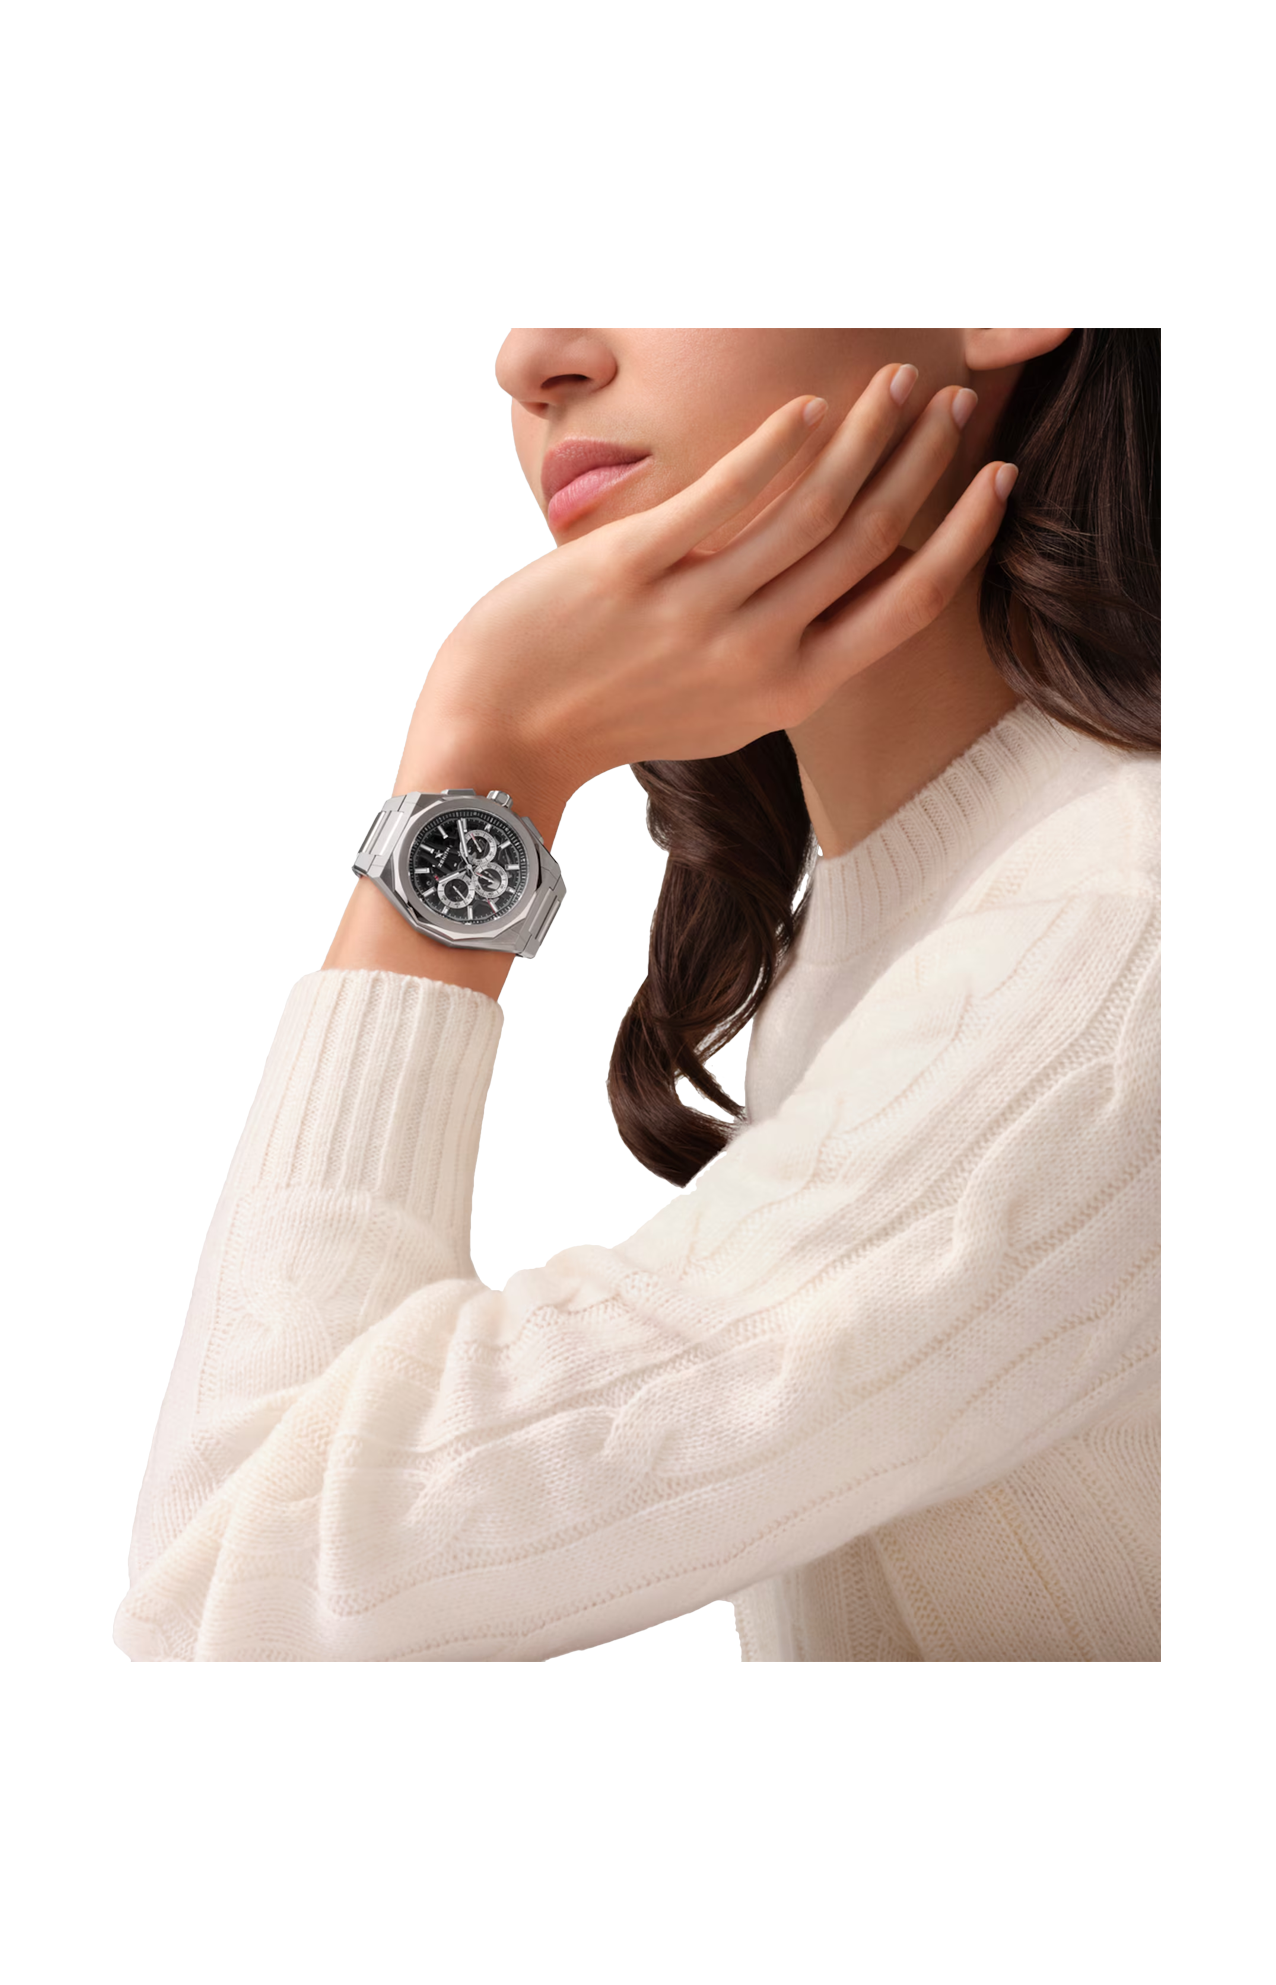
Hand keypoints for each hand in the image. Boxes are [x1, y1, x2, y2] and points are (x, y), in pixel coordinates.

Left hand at [398, 362, 1017, 820]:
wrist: (505, 730)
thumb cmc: (615, 710)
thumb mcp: (722, 708)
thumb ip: (788, 656)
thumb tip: (845, 593)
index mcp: (791, 690)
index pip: (907, 604)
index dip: (964, 535)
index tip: (1000, 475)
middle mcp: (757, 654)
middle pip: (872, 538)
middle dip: (926, 459)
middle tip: (955, 399)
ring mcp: (697, 612)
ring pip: (814, 508)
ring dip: (867, 434)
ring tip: (894, 382)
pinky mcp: (634, 569)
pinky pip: (725, 496)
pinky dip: (776, 446)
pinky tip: (807, 406)